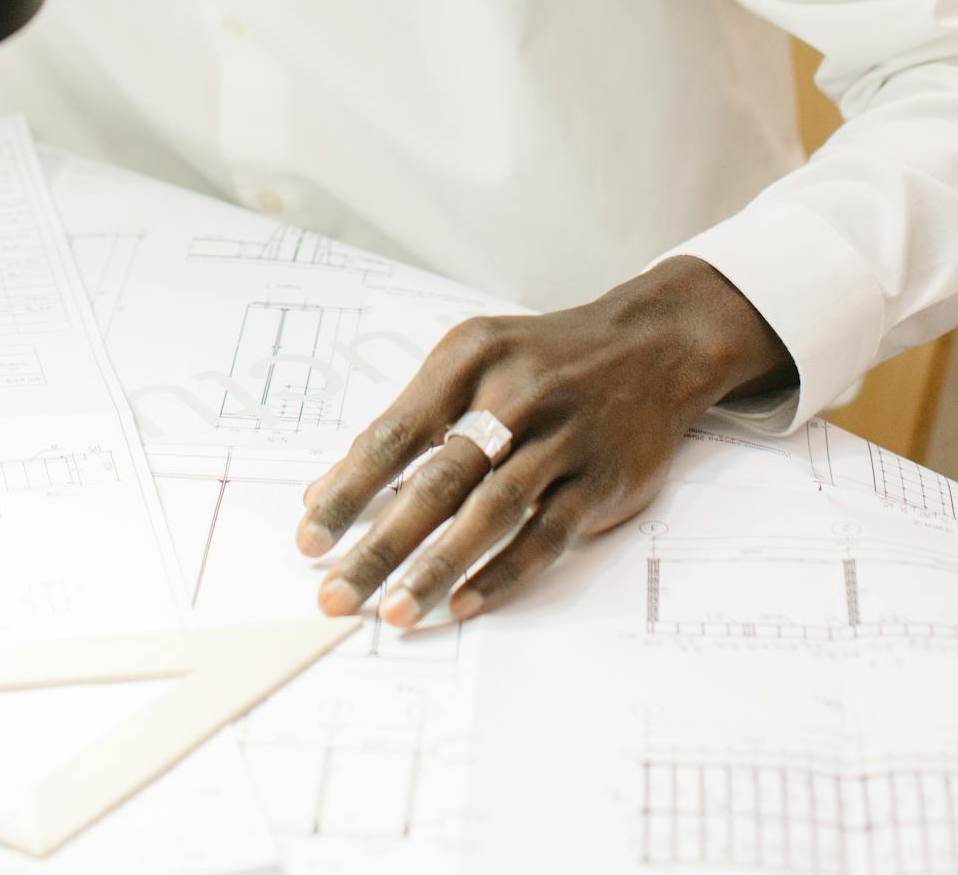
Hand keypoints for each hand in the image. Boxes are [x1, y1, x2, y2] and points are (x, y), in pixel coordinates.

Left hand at [294, 258, 793, 627]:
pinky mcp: (601, 478)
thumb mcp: (469, 362)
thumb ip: (405, 422)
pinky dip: (504, 572)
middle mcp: (513, 395)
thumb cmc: (540, 360)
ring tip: (395, 612)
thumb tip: (326, 487)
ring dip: (437, 567)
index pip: (393, 434)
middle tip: (336, 593)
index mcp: (467, 361)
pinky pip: (546, 533)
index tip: (309, 538)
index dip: (347, 489)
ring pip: (490, 512)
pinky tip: (465, 603)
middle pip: (436, 480)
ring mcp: (561, 438)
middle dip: (379, 544)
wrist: (649, 346)